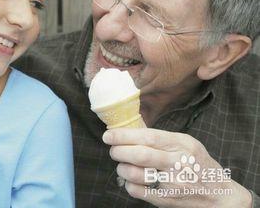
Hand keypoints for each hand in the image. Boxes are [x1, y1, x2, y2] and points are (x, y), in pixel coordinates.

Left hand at [103, 128, 252, 207]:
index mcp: (182, 145)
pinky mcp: (167, 200)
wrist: (221, 196)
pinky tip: (131, 181)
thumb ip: (161, 138)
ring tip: (122, 165)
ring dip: (122, 168)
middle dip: (119, 151)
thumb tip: (130, 128)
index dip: (124, 135)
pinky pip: (138, 192)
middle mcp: (178, 163)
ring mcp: (173, 184)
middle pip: (139, 155)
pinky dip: (128, 185)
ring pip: (135, 174)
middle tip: (113, 150)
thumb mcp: (186, 144)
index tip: (109, 135)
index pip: (148, 136)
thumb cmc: (199, 165)